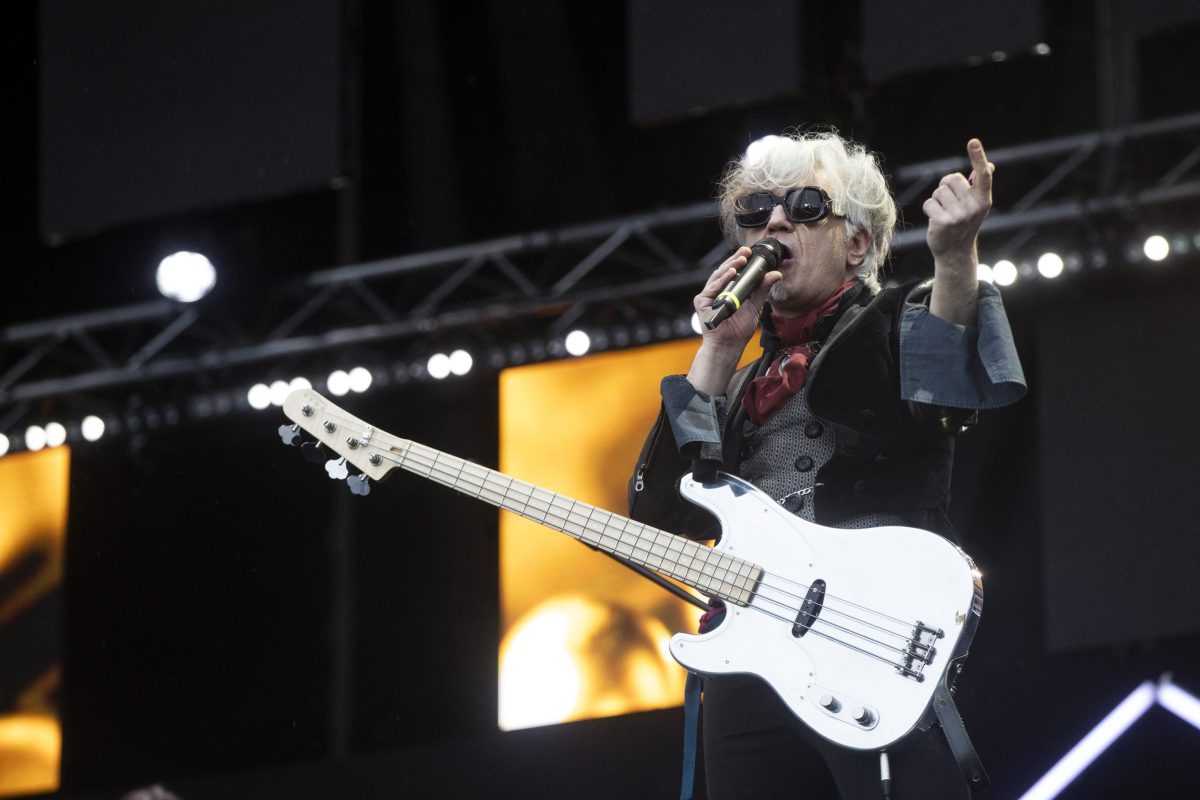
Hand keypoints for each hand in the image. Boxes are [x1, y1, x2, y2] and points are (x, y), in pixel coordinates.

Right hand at [693, 247, 780, 350]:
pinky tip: (731, 273)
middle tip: (746, 251)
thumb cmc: (739, 329)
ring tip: (742, 259)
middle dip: (736, 259)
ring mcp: (709, 295)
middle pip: (726, 270)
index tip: (751, 252)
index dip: (741, 260)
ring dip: (730, 266)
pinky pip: (712, 287)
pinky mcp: (702, 301)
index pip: (734, 271)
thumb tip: (776, 274)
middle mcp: (717, 290)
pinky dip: (722, 279)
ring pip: (718, 275)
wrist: (729, 345)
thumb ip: (763, 289)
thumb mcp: (755, 306)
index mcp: (729, 290)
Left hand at [925, 139, 992, 324]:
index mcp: (984, 199)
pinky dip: (928, 210)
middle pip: (950, 179)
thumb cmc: (965, 223)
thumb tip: (989, 165)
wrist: (955, 252)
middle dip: (945, 188)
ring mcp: (959, 215)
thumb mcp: (976, 205)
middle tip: (950, 203)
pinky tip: (936, 220)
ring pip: (938, 191)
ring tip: (943, 213)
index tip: (973, 141)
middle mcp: (974, 206)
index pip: (982, 174)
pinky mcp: (944, 222)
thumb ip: (980, 185)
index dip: (978, 156)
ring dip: (936, 200)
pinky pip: (929, 203)